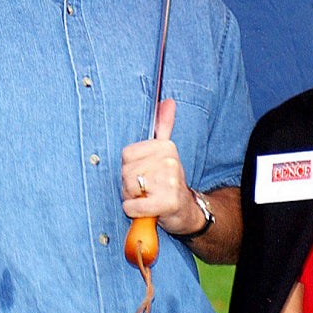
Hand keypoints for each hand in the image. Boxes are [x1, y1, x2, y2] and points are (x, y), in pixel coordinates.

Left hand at [120, 99, 197, 234]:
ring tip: (148, 198)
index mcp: (165, 146)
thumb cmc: (168, 181)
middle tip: (147, 189)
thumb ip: (163, 125)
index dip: (129, 168)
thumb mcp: (166, 151)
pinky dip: (135, 211)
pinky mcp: (168, 202)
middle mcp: (169, 160)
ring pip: (129, 188)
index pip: (126, 155)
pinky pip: (134, 206)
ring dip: (133, 199)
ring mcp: (171, 181)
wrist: (186, 210)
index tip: (144, 173)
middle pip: (126, 172)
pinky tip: (147, 210)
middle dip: (130, 185)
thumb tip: (167, 101)